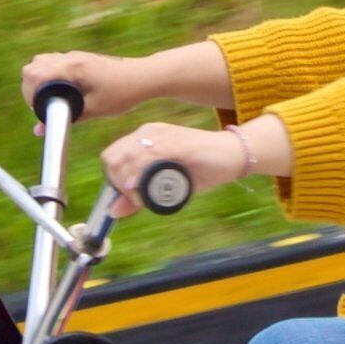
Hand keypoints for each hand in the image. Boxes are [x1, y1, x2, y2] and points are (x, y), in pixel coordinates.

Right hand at [20, 42, 236, 119]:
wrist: (145, 76)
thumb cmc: (124, 93)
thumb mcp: (95, 110)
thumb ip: (66, 118)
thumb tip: (39, 131)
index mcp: (72, 68)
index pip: (33, 74)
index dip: (29, 95)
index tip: (39, 111)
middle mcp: (70, 58)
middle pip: (32, 66)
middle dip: (30, 88)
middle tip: (42, 106)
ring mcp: (75, 56)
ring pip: (41, 62)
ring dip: (39, 80)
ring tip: (50, 99)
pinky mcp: (80, 58)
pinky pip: (54, 62)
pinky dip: (49, 75)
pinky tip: (61, 91)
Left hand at [102, 121, 249, 202]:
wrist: (233, 155)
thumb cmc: (203, 168)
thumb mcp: (168, 185)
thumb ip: (141, 195)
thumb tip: (114, 211)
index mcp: (146, 137)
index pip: (111, 156)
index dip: (113, 179)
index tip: (128, 196)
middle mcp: (150, 132)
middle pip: (113, 157)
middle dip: (116, 182)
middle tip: (134, 198)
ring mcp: (163, 136)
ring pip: (126, 157)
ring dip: (126, 182)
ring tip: (140, 197)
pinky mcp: (177, 143)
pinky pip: (149, 155)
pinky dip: (138, 173)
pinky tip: (138, 185)